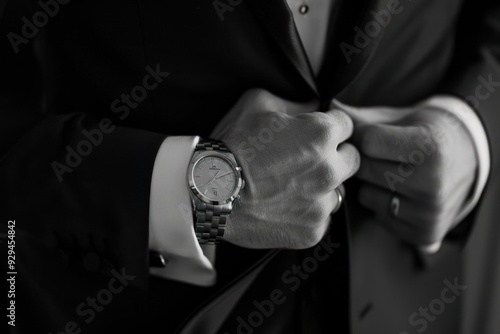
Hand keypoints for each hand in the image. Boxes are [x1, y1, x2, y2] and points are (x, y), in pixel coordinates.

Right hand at [210, 89, 359, 248]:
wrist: (209, 192)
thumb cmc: (231, 146)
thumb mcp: (256, 104)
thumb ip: (293, 102)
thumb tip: (313, 105)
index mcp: (321, 134)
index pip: (346, 125)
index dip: (331, 127)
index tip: (318, 134)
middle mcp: (329, 169)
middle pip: (352, 160)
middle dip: (336, 156)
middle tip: (308, 160)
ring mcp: (322, 203)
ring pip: (337, 192)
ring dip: (322, 187)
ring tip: (292, 187)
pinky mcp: (313, 230)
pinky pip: (321, 218)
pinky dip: (307, 213)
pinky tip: (284, 207)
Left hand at [334, 98, 476, 249]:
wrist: (469, 161)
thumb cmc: (429, 134)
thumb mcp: (403, 118)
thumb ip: (365, 117)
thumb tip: (332, 109)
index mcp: (430, 148)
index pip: (369, 142)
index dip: (360, 136)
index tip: (365, 134)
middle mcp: (432, 184)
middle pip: (364, 169)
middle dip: (362, 160)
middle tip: (377, 155)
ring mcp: (429, 212)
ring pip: (366, 196)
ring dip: (370, 184)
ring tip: (391, 174)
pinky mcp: (424, 233)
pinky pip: (378, 217)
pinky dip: (381, 205)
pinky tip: (399, 193)